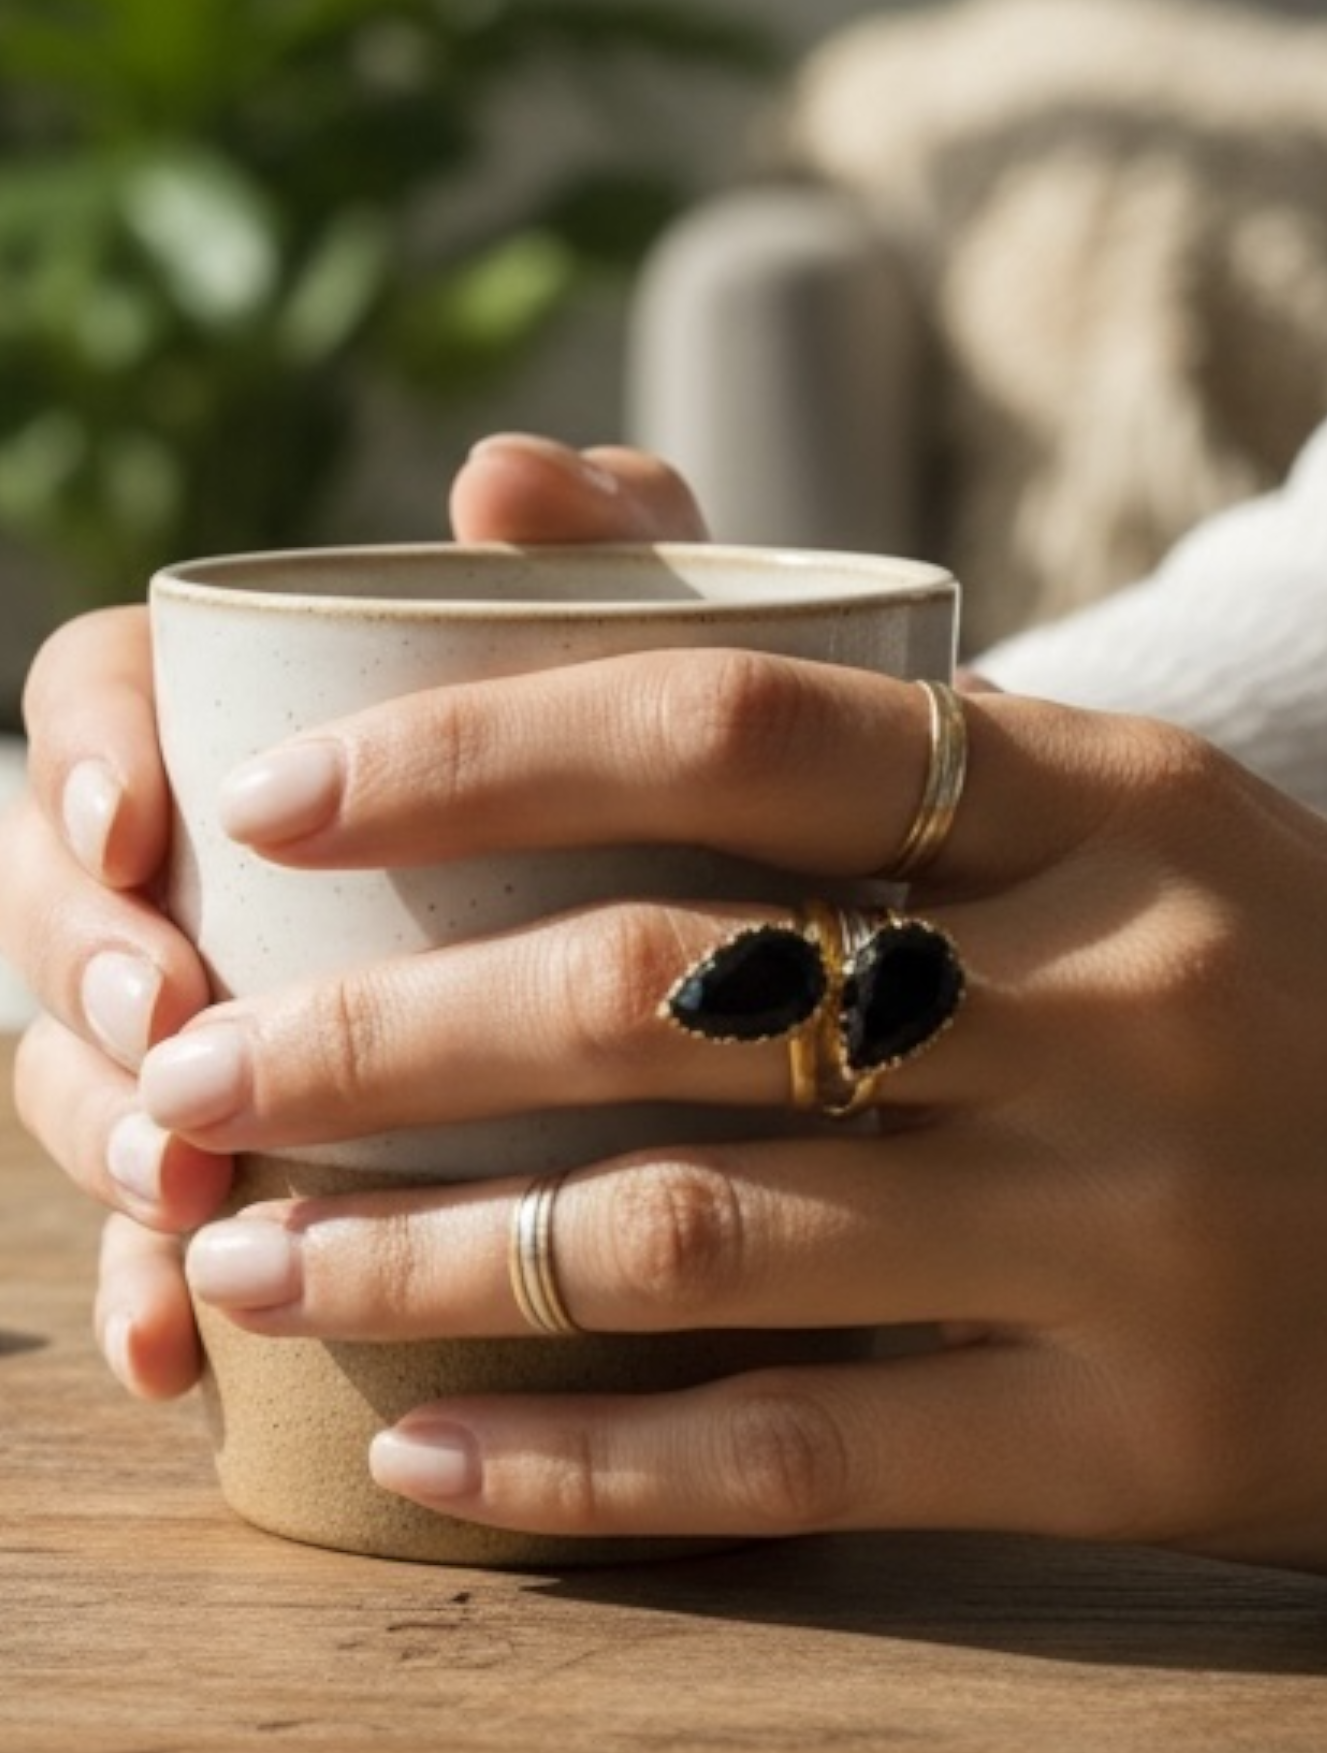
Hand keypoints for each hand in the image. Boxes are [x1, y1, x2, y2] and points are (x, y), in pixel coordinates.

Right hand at [3, 436, 705, 1398]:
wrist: (763, 944)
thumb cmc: (690, 762)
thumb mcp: (670, 642)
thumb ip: (610, 541)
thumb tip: (496, 475)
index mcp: (263, 711)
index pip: (104, 697)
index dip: (85, 756)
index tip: (141, 832)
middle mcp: (218, 864)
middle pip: (63, 898)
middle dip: (78, 970)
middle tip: (165, 1030)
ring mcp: (231, 1011)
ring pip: (94, 1066)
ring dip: (104, 1135)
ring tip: (182, 1194)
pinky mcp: (270, 1149)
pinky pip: (169, 1219)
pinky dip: (154, 1280)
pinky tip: (178, 1346)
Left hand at [143, 648, 1326, 1586]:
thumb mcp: (1168, 813)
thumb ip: (911, 728)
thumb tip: (604, 573)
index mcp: (1117, 798)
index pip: (742, 721)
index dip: (479, 747)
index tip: (288, 808)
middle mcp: (1116, 997)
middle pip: (661, 988)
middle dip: (374, 1037)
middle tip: (191, 1080)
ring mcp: (1131, 1230)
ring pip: (692, 1232)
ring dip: (429, 1256)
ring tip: (253, 1265)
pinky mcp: (1148, 1445)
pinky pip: (804, 1452)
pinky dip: (589, 1460)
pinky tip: (438, 1456)